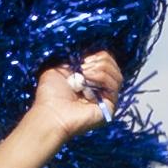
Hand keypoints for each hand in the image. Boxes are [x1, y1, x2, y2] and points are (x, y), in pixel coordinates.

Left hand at [0, 49, 125, 164]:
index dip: (97, 56)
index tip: (82, 60)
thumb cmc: (50, 94)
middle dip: (99, 61)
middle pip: (113, 64)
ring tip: (84, 76)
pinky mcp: (111, 106)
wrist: (50, 113)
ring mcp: (107, 98)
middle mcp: (100, 88)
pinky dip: (101, 78)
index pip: (105, 60)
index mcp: (90, 78)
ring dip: (99, 69)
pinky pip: (114, 85)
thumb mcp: (58, 68)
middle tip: (83, 69)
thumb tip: (87, 54)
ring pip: (116, 73)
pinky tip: (87, 83)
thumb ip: (74, 60)